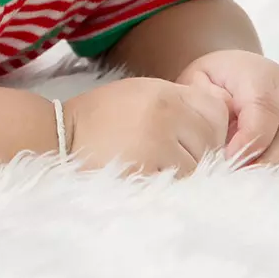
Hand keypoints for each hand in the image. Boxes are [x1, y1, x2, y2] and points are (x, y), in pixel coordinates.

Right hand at [64, 74, 230, 176]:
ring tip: (151, 164)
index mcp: (163, 92)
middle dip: (196, 153)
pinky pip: (179, 185)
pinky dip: (169, 185)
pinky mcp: (148, 171)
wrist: (60, 138)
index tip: (191, 136)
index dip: (209, 126)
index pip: (216, 110)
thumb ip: (177, 102)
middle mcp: (165, 113)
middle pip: (211, 142)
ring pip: (199, 167)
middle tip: (164, 154)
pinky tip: (148, 176)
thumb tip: (217, 123)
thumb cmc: (100, 118)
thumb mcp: (138, 93)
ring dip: (183, 172)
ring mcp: (158, 143)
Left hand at [176, 50, 278, 165]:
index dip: (247, 144)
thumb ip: (206, 99)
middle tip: (244, 186)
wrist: (233, 69)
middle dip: (266, 166)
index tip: (228, 162)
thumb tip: (222, 115)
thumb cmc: (213, 80)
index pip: (261, 117)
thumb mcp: (198, 81)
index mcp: (260, 80)